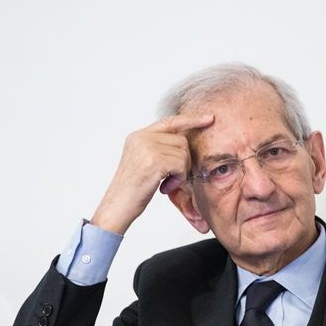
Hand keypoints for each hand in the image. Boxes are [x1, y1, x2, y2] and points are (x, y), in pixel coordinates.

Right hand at [91, 113, 214, 233]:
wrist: (117, 206)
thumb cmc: (131, 190)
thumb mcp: (142, 162)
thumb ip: (158, 148)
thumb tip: (183, 142)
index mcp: (137, 136)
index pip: (169, 121)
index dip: (190, 119)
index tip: (208, 118)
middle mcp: (141, 138)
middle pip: (181, 140)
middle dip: (183, 160)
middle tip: (171, 178)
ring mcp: (147, 148)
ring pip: (183, 153)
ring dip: (180, 171)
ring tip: (166, 183)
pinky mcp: (154, 161)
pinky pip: (181, 165)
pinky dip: (178, 178)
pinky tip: (165, 187)